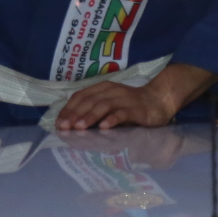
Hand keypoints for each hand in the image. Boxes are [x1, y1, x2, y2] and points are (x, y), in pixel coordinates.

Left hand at [55, 80, 179, 129]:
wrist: (158, 101)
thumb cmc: (129, 106)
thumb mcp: (109, 105)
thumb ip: (93, 111)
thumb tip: (71, 124)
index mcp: (102, 88)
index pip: (81, 96)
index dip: (69, 109)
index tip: (59, 123)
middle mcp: (112, 91)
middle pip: (90, 101)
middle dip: (75, 114)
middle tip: (65, 127)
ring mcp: (124, 99)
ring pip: (104, 106)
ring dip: (90, 116)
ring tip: (79, 127)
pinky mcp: (136, 109)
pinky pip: (122, 113)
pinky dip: (112, 119)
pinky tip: (104, 127)